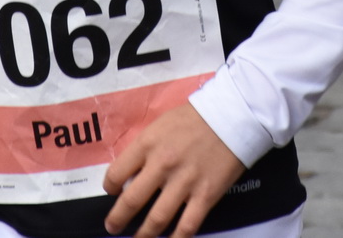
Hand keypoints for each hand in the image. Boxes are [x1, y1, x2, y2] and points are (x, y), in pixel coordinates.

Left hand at [102, 102, 245, 237]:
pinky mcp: (206, 195)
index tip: (113, 192)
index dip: (110, 187)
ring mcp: (184, 183)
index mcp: (147, 144)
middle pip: (131, 201)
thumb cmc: (194, 118)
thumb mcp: (160, 124)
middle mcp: (162, 165)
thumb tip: (132, 172)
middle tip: (113, 227)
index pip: (116, 173)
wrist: (231, 116)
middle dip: (118, 219)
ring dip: (143, 235)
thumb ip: (145, 148)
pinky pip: (187, 226)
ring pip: (157, 220)